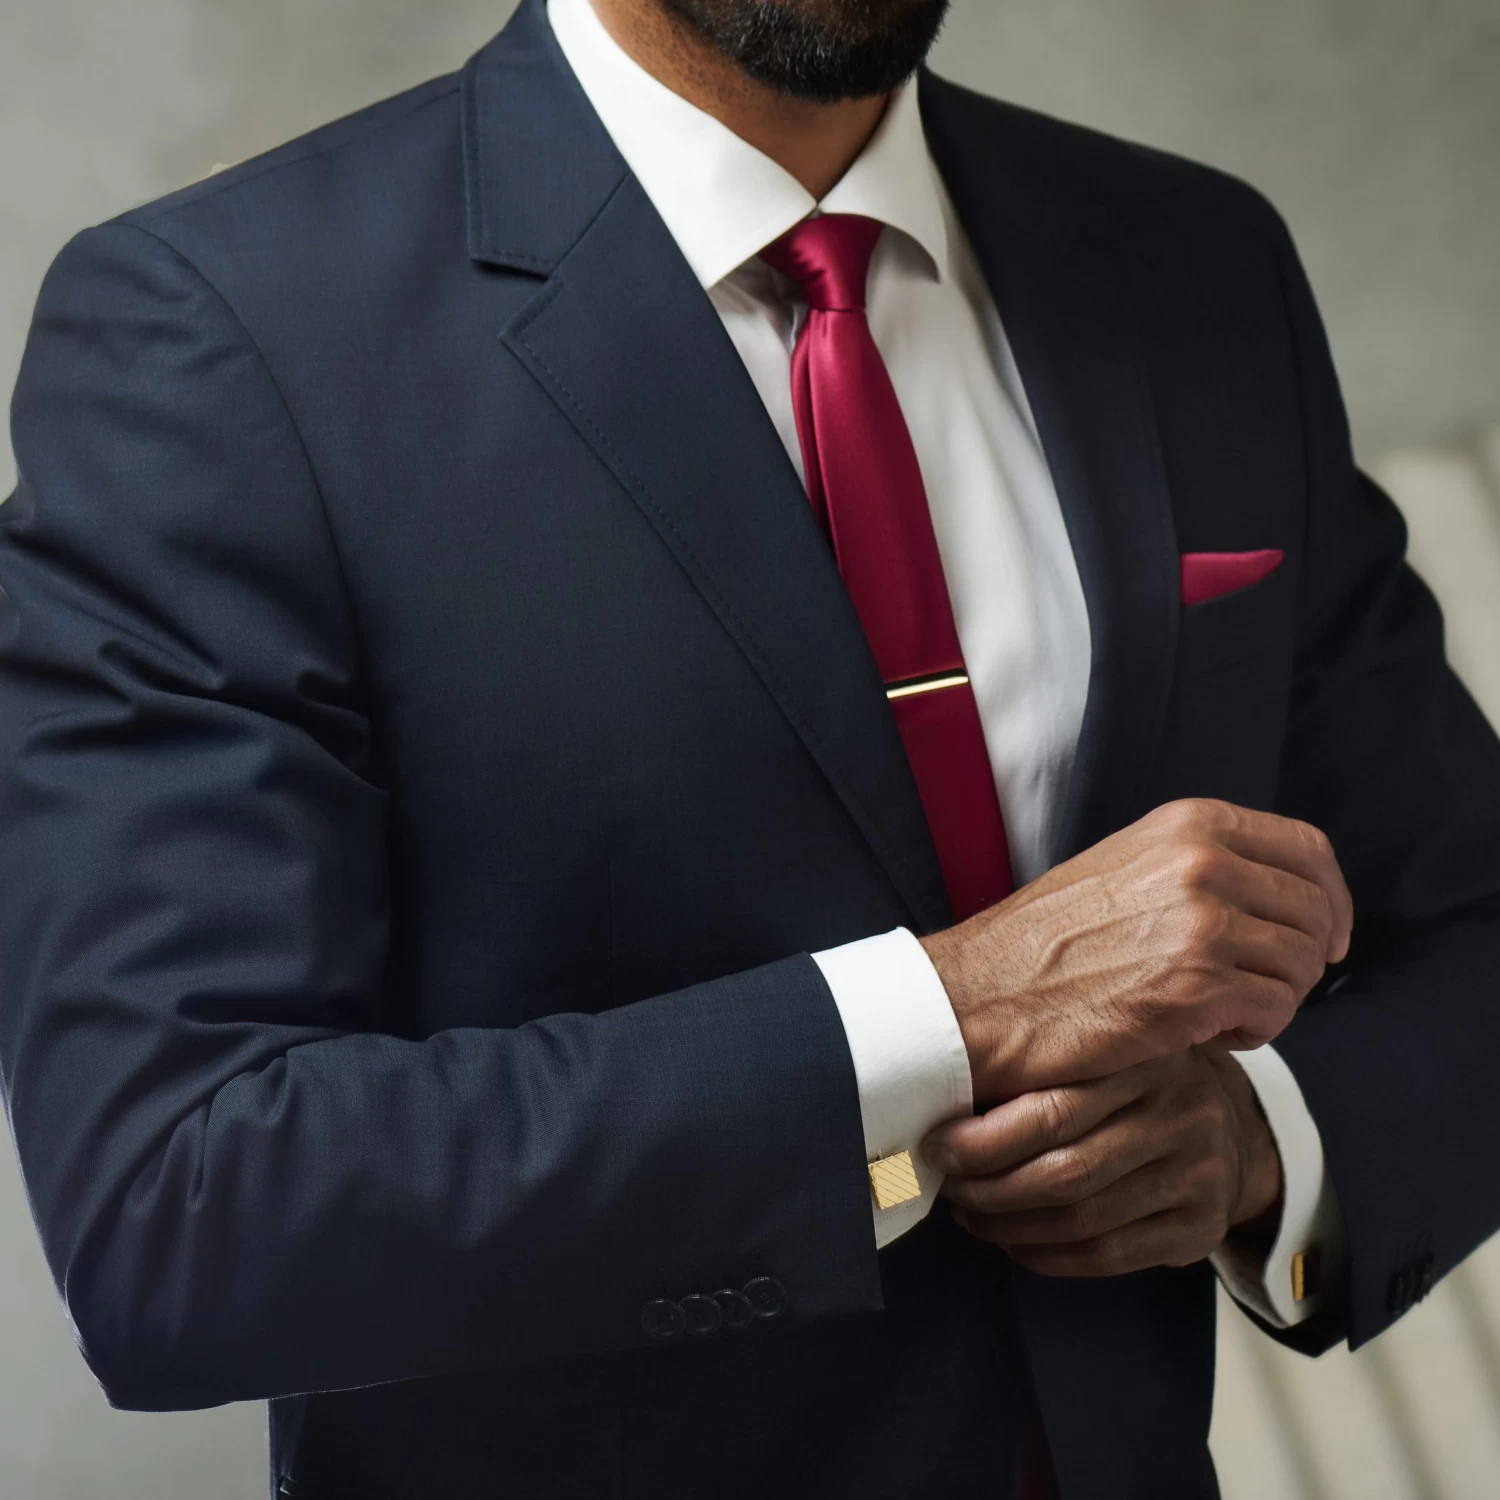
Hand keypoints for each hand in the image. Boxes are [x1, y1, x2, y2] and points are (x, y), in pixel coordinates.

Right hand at [919, 798, 1351, 1102]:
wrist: (984, 995)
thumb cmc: (1048, 943)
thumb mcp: (1128, 866)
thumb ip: (1203, 866)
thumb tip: (1285, 897)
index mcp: (1189, 824)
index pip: (1309, 851)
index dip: (1331, 899)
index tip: (1327, 936)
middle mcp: (1203, 863)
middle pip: (1315, 913)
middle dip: (1304, 960)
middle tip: (1261, 989)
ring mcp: (1203, 924)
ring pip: (1302, 967)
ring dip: (1276, 999)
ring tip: (1223, 1011)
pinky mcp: (1197, 989)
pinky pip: (1276, 1012)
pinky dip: (1255, 1032)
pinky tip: (1210, 1032)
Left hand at [924, 1048, 1282, 1275]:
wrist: (1230, 1132)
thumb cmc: (1132, 1089)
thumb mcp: (1105, 1057)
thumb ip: (1044, 1069)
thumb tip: (942, 1102)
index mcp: (1146, 1060)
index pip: (1051, 1110)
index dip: (984, 1139)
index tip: (939, 1147)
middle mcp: (1181, 1112)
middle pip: (1064, 1170)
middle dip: (990, 1187)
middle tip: (949, 1186)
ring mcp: (1198, 1174)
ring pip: (1081, 1218)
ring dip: (1009, 1226)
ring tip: (971, 1215)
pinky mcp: (1201, 1228)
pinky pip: (1105, 1256)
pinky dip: (1046, 1256)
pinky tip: (1013, 1243)